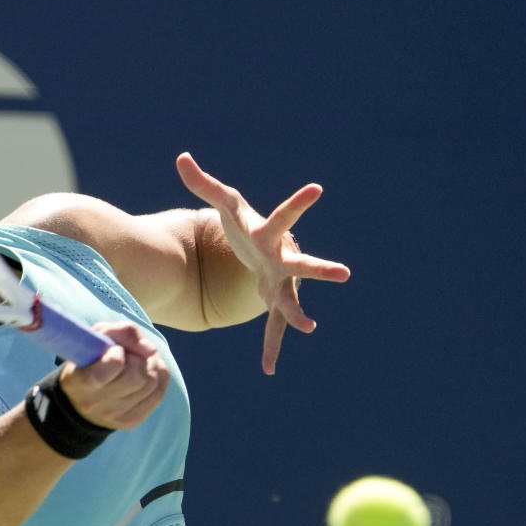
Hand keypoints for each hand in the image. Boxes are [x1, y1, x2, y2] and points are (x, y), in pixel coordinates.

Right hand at [59, 322, 168, 428]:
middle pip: (137, 376)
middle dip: (138, 359)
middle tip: (129, 355)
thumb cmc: (88, 360)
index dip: (119, 351)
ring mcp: (115, 416)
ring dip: (150, 365)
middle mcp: (95, 403)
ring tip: (138, 361)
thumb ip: (120, 332)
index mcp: (79, 381)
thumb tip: (150, 349)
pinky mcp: (131, 420)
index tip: (112, 350)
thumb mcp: (95, 337)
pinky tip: (147, 372)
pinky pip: (158, 392)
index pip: (115, 362)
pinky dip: (158, 376)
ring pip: (152, 383)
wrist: (80, 397)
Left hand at [175, 152, 350, 374]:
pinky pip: (271, 327)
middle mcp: (280, 260)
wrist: (263, 248)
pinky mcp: (272, 301)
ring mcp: (279, 283)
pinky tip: (267, 368)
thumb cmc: (245, 223)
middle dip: (320, 269)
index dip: (298, 203)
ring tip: (310, 327)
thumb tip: (181, 157)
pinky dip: (270, 346)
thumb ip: (203, 183)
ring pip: (290, 300)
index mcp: (268, 235)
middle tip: (344, 273)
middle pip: (301, 264)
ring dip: (297, 314)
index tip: (317, 189)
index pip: (283, 216)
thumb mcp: (224, 204)